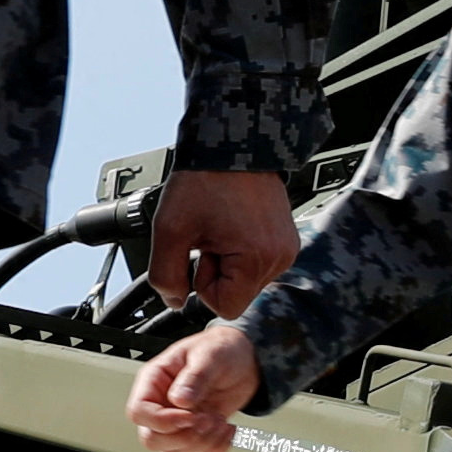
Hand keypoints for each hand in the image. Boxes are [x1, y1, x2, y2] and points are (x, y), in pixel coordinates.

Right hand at [126, 320, 260, 451]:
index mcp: (155, 381)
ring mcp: (177, 422)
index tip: (189, 416)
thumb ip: (194, 376)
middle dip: (184, 436)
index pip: (139, 411)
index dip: (162, 421)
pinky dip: (216, 448)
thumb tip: (179, 399)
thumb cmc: (221, 349)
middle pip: (152, 439)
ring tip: (220, 420)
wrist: (246, 360)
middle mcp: (162, 404)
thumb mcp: (210, 354)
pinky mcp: (195, 433)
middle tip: (208, 419)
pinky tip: (227, 429)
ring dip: (203, 442)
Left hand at [144, 167, 299, 312]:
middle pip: (237, 294)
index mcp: (257, 259)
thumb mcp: (170, 230)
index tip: (200, 256)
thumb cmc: (205, 179)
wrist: (231, 144)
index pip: (225, 307)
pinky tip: (232, 225)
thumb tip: (174, 299)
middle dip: (216, 271)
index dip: (203, 287)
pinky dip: (240, 250)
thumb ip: (164, 276)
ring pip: (246, 279)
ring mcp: (286, 247)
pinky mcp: (286, 238)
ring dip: (227, 261)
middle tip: (209, 236)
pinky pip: (257, 262)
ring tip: (221, 228)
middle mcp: (280, 257)